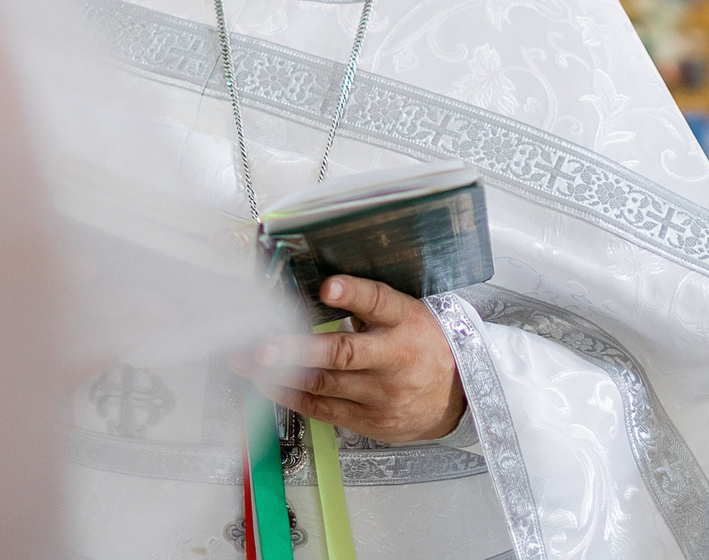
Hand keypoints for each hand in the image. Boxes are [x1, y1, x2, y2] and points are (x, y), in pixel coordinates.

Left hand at [236, 275, 467, 445]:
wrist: (460, 396)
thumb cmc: (426, 346)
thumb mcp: (409, 314)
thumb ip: (370, 305)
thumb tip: (319, 290)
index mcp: (407, 321)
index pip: (380, 302)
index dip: (353, 294)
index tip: (329, 288)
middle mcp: (395, 358)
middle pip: (343, 352)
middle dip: (297, 350)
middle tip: (262, 346)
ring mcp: (383, 394)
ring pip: (325, 384)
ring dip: (280, 374)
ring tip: (247, 364)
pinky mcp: (372, 421)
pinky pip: (325, 410)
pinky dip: (294, 397)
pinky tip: (270, 386)